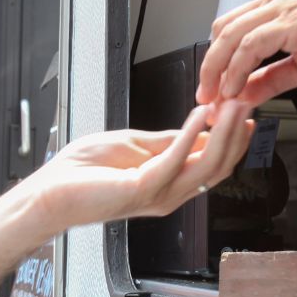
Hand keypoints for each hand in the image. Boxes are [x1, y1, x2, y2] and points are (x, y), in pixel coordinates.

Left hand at [21, 102, 253, 235]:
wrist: (50, 192)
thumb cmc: (83, 173)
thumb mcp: (135, 145)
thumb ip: (168, 140)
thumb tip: (200, 127)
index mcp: (170, 185)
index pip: (215, 164)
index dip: (233, 137)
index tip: (243, 109)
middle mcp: (171, 194)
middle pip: (219, 166)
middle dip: (235, 132)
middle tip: (246, 102)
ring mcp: (160, 194)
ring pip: (207, 165)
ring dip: (223, 131)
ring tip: (232, 105)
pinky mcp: (144, 188)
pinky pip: (177, 158)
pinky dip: (192, 133)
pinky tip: (202, 113)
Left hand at [196, 0, 296, 107]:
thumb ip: (272, 79)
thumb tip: (246, 95)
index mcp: (276, 7)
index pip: (232, 29)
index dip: (217, 60)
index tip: (213, 89)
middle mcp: (274, 1)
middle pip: (223, 30)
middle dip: (209, 67)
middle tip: (204, 98)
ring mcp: (282, 7)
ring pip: (231, 36)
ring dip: (217, 71)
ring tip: (214, 98)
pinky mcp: (292, 19)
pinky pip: (252, 45)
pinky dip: (238, 69)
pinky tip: (235, 88)